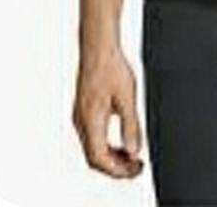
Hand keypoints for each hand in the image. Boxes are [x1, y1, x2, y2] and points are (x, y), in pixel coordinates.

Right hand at [73, 46, 143, 177]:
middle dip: (116, 166)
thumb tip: (134, 149)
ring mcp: (80, 116)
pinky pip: (92, 137)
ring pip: (92, 148)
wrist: (98, 46)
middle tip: (136, 166)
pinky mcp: (83, 110)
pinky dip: (106, 144)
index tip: (135, 169)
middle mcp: (81, 121)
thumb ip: (131, 125)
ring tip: (131, 155)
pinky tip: (120, 140)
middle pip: (94, 157)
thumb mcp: (127, 96)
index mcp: (90, 120)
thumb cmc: (111, 65)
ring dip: (111, 156)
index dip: (118, 169)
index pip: (100, 159)